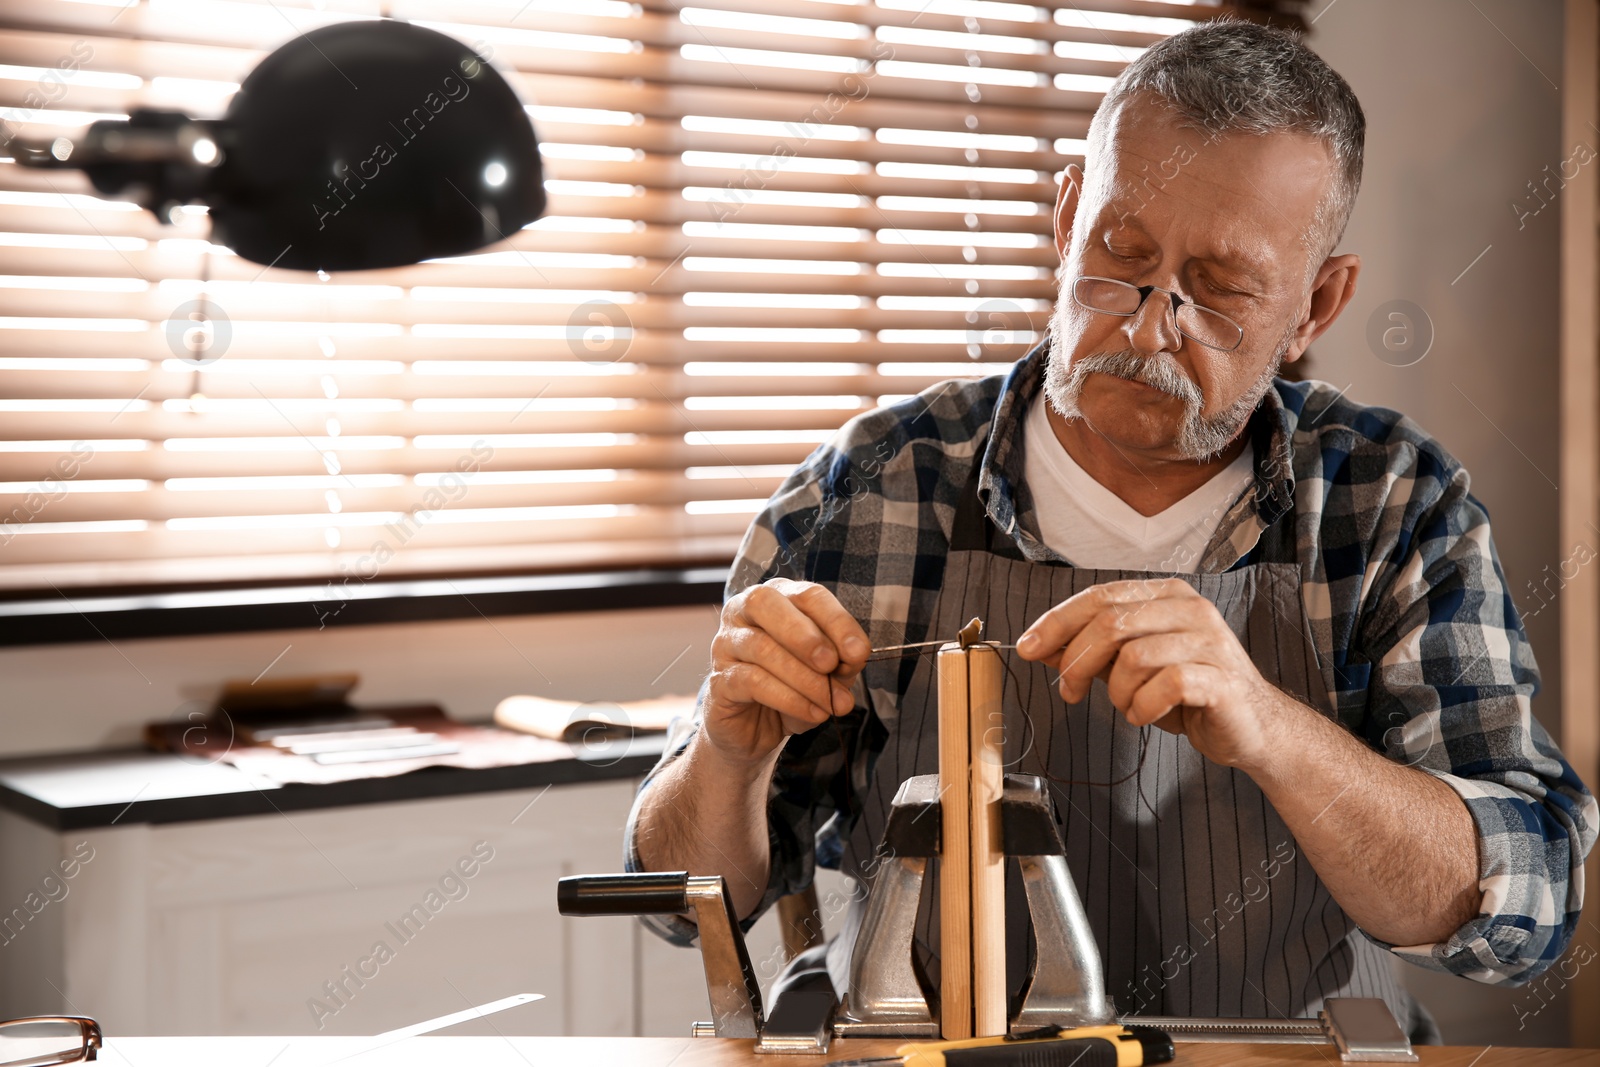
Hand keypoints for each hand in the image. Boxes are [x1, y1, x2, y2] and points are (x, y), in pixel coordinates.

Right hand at [704, 578, 870, 766]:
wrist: (756, 730)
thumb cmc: (792, 689)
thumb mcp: (826, 673)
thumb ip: (841, 660)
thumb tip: (854, 656)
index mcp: (776, 599)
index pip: (806, 595)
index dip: (836, 620)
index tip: (859, 652)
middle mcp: (743, 612)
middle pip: (767, 604)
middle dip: (805, 635)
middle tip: (832, 665)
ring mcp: (725, 644)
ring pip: (762, 648)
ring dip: (804, 678)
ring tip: (831, 702)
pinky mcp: (719, 680)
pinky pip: (752, 682)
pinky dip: (789, 699)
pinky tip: (813, 713)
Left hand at [1015, 577, 1283, 769]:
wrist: (1251, 727)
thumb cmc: (1187, 694)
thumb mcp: (1130, 668)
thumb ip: (1090, 651)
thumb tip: (1038, 646)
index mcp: (1166, 595)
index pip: (1100, 597)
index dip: (1057, 622)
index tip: (1027, 647)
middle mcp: (1190, 609)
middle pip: (1111, 623)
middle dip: (1077, 661)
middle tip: (1069, 691)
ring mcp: (1209, 641)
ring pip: (1134, 657)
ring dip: (1117, 692)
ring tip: (1128, 706)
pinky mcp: (1221, 678)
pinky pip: (1165, 686)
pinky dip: (1144, 707)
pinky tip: (1147, 715)